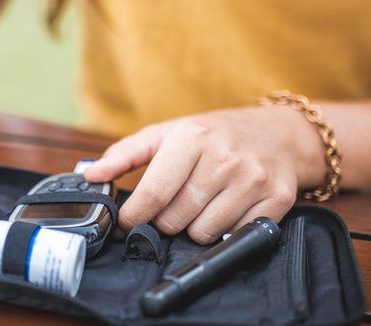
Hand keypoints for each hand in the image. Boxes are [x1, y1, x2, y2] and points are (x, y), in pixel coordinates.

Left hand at [84, 106, 321, 243]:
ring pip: (204, 232)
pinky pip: (235, 236)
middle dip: (165, 221)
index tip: (127, 224)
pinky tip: (226, 210)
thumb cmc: (213, 135)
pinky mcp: (276, 199)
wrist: (278, 134)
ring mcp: (252, 179)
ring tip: (200, 205)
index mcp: (192, 138)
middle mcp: (224, 158)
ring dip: (194, 228)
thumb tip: (92, 175)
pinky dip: (225, 231)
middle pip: (176, 219)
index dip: (134, 217)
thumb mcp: (167, 133)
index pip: (153, 194)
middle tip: (170, 208)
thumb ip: (125, 154)